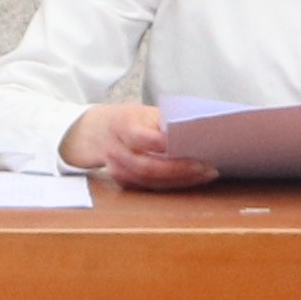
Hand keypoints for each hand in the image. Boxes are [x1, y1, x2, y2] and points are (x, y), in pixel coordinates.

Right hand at [65, 103, 223, 192]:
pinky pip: (149, 187)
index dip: (164, 144)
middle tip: (208, 167)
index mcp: (121, 124)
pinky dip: (172, 185)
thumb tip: (194, 131)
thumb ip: (162, 121)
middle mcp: (116, 149)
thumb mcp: (140, 111)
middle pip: (148, 166)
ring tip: (207, 174)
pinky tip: (191, 180)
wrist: (92, 132)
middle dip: (180, 169)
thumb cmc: (125, 119)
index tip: (191, 144)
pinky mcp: (122, 181)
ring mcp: (117, 169)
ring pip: (149, 181)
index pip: (141, 138)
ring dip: (180, 180)